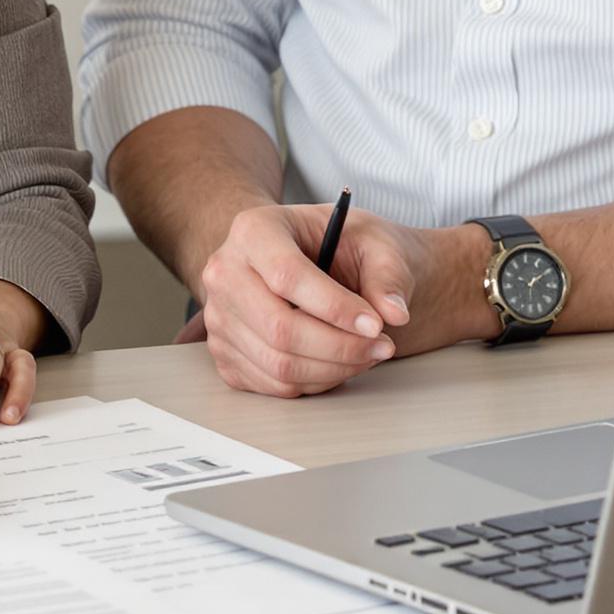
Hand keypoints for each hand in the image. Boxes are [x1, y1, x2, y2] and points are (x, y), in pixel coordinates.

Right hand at [190, 201, 465, 396]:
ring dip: (334, 369)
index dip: (334, 307)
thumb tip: (395, 312)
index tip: (375, 325)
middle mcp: (224, 272)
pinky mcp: (224, 353)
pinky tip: (339, 362)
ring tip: (368, 354)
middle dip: (340, 346)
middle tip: (382, 346)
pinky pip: (273, 384)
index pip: (286, 276)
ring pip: (277, 363)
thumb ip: (387, 274)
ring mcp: (218, 316)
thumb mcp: (374, 242)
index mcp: (254, 230)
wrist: (316, 260)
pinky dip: (315, 382)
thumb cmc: (341, 245)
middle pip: (279, 328)